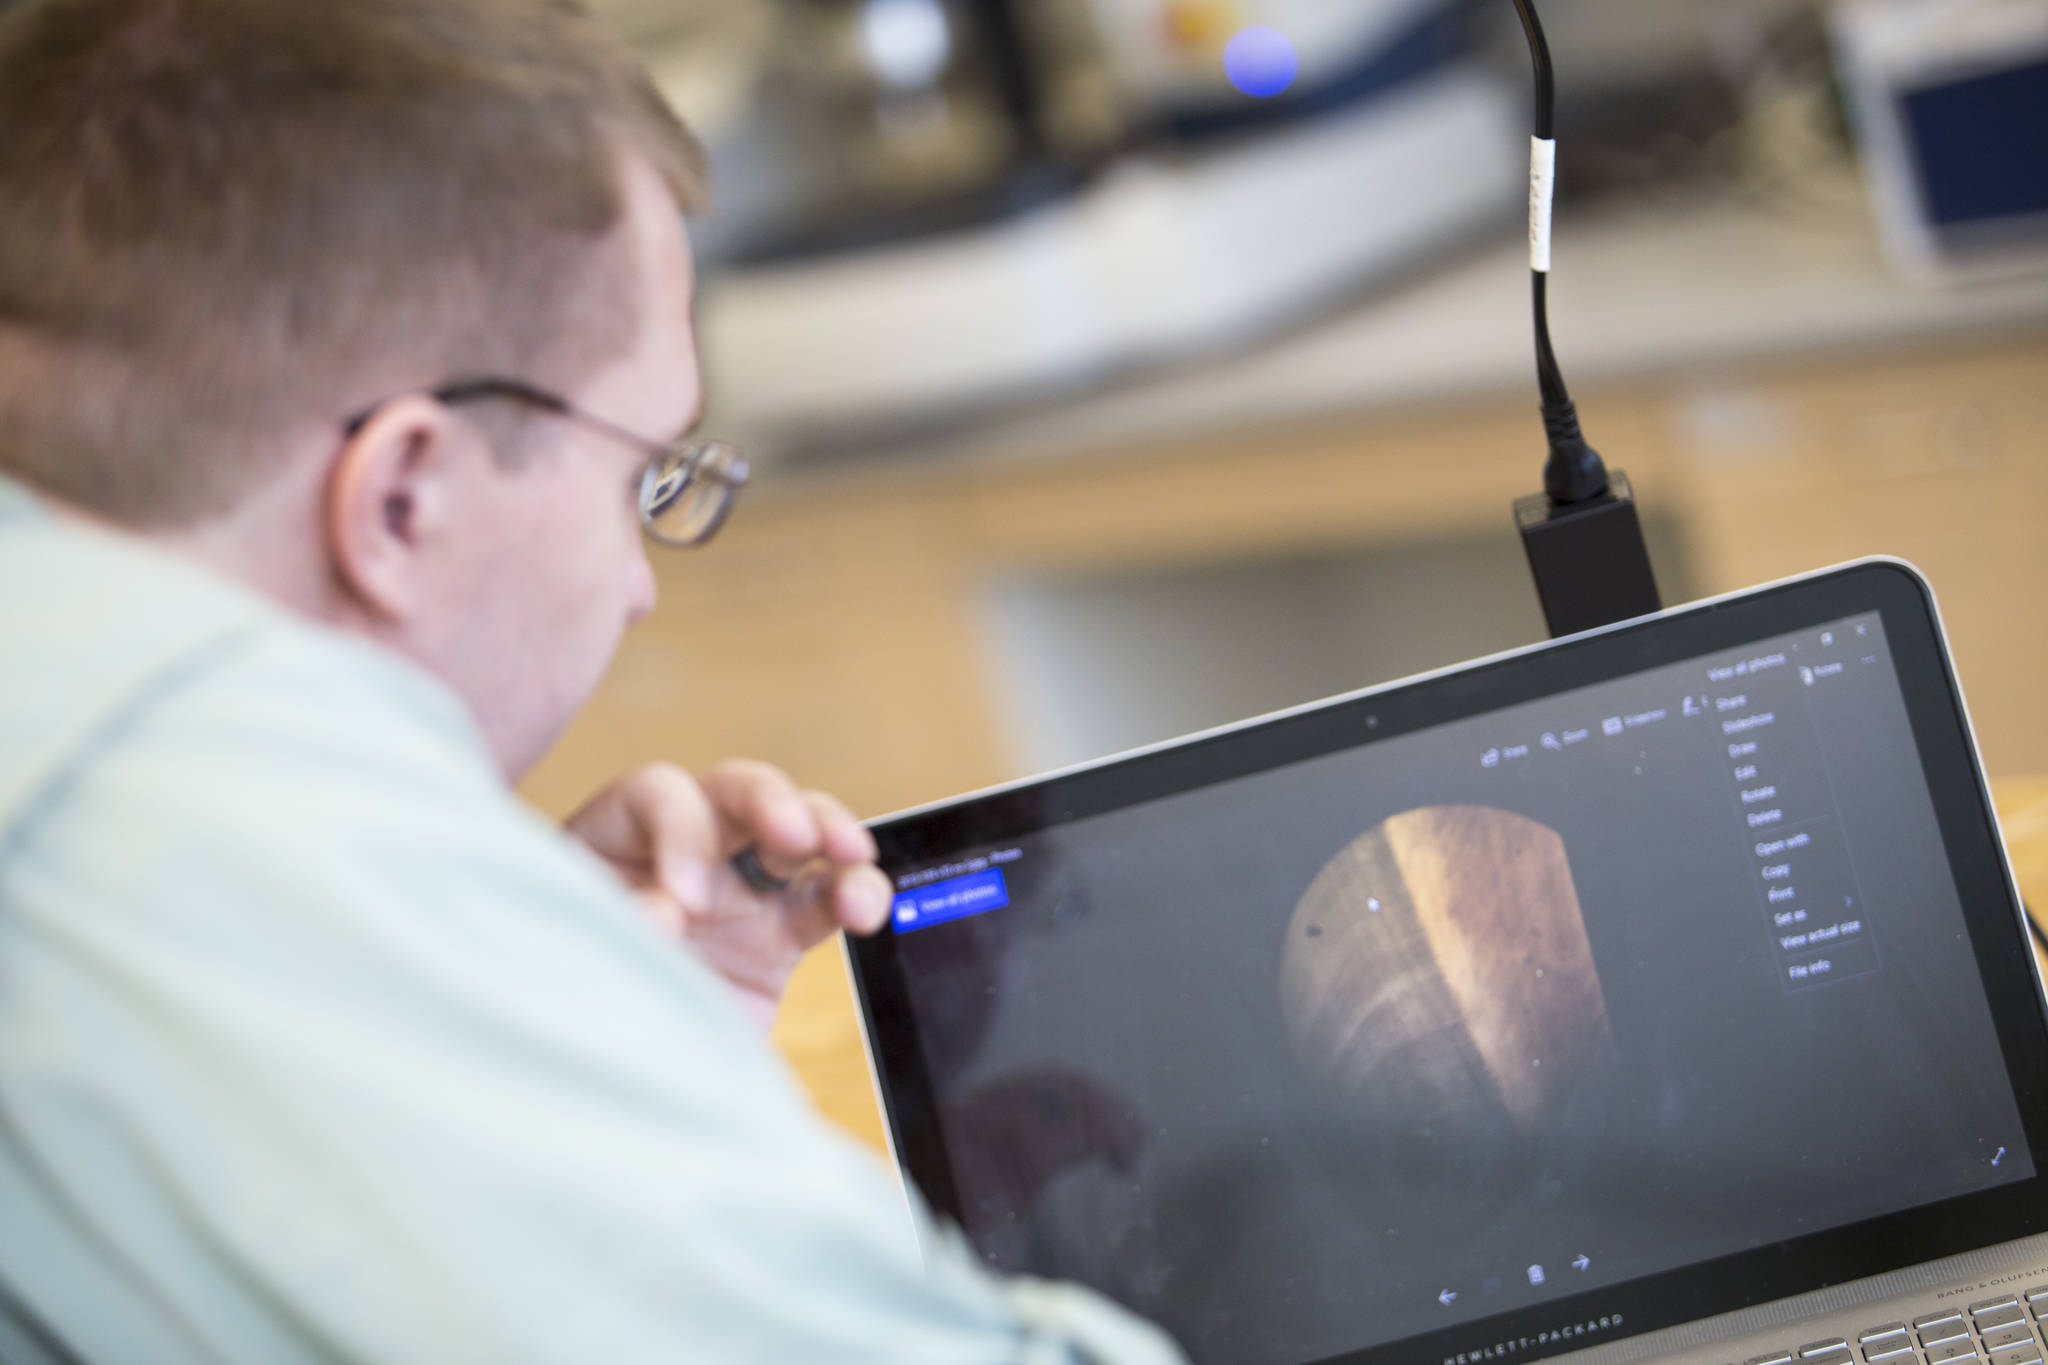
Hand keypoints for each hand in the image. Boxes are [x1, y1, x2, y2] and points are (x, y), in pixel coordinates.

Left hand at [565, 760, 892, 1028]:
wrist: (605, 1097)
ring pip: (796, 830)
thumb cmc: (572, 1014)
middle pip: (734, 793)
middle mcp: (678, 854)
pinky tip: (867, 909)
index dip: (681, 829)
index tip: (684, 901)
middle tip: (790, 836)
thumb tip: (660, 912)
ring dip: (829, 831)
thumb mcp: (570, 969)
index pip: (659, 795)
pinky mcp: (778, 934)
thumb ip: (610, 932)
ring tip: (851, 858)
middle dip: (770, 803)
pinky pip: (827, 897)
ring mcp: (734, 890)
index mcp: (610, 844)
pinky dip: (854, 893)